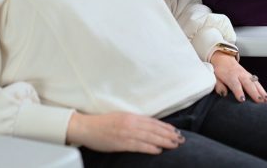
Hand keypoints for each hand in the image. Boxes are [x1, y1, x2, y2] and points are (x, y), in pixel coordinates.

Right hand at [66, 111, 184, 153]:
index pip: (152, 122)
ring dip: (164, 141)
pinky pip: (139, 146)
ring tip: (175, 144)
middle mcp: (131, 123)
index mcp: (131, 116)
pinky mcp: (121, 142)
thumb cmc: (102, 123)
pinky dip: (150, 148)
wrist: (86, 127)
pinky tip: (158, 150)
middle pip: (154, 129)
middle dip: (169, 134)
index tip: (175, 131)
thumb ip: (133, 122)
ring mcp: (126, 133)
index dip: (165, 127)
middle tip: (181, 139)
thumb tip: (147, 127)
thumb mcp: (120, 118)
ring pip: (150, 137)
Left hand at [210, 52, 266, 103]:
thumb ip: (218, 85)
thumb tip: (223, 93)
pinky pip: (258, 83)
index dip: (238, 92)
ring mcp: (246, 75)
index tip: (242, 100)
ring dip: (262, 92)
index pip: (235, 84)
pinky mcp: (250, 76)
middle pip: (248, 84)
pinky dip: (263, 90)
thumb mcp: (215, 77)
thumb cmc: (219, 71)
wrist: (224, 59)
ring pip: (255, 83)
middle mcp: (240, 75)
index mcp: (230, 76)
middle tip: (259, 101)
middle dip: (254, 93)